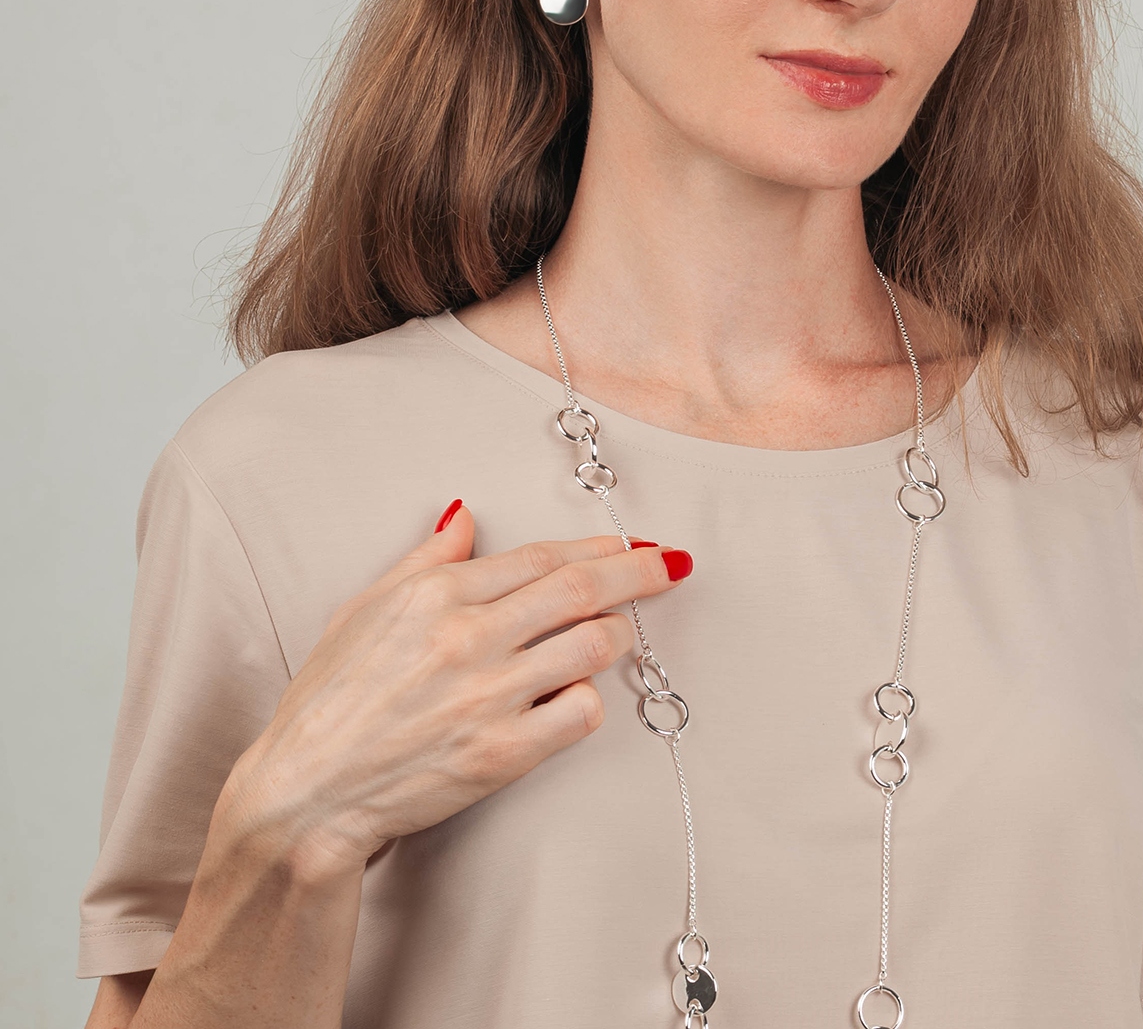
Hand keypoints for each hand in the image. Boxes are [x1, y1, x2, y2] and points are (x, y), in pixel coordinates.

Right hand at [217, 503, 690, 880]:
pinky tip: (577, 697)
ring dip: (619, 635)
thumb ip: (423, 560)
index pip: (542, 556)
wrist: (302, 797)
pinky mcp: (502, 754)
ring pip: (593, 647)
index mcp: (437, 595)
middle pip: (581, 589)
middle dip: (638, 572)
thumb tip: (464, 514)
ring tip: (621, 633)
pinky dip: (589, 700)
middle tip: (671, 564)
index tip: (630, 545)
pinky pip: (580, 713)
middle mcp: (469, 637)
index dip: (597, 548)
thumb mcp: (362, 611)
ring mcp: (489, 695)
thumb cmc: (326, 704)